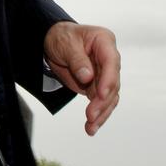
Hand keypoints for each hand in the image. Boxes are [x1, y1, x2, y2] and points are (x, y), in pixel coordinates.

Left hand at [43, 21, 120, 135]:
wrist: (52, 42)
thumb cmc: (61, 37)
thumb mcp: (66, 44)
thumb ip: (77, 60)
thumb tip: (87, 77)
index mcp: (105, 42)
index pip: (111, 62)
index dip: (108, 80)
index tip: (101, 95)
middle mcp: (109, 59)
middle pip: (112, 84)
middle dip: (102, 102)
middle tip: (90, 115)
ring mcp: (105, 74)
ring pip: (109, 97)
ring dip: (101, 113)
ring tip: (90, 127)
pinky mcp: (98, 86)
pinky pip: (101, 103)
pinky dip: (97, 115)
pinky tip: (91, 127)